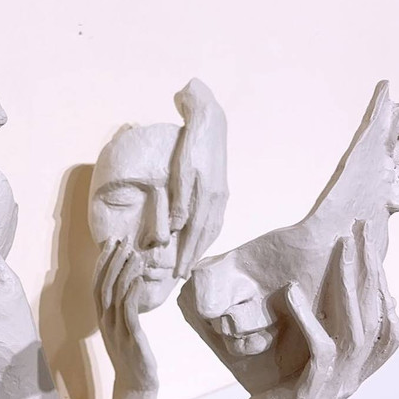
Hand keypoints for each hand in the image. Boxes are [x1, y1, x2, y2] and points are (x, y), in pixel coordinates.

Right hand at [93, 237, 157, 391]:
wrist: (136, 386)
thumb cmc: (132, 356)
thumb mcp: (124, 329)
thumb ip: (123, 309)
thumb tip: (129, 286)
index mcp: (103, 319)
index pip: (99, 285)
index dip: (103, 263)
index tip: (111, 242)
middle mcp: (106, 323)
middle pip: (104, 286)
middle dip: (112, 262)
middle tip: (121, 241)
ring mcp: (117, 331)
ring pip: (116, 297)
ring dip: (124, 273)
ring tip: (134, 255)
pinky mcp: (131, 339)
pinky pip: (129, 314)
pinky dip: (132, 295)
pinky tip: (139, 280)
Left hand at [169, 78, 227, 278]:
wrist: (211, 121)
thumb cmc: (191, 144)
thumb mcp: (182, 171)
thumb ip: (180, 200)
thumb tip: (176, 229)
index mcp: (208, 197)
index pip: (196, 234)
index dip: (187, 255)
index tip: (179, 273)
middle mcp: (218, 199)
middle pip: (205, 236)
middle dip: (193, 257)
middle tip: (183, 276)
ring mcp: (221, 195)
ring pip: (212, 229)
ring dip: (201, 247)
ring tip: (192, 262)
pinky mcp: (221, 189)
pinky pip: (215, 219)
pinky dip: (209, 233)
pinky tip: (203, 238)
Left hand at [225, 221, 398, 398]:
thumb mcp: (301, 369)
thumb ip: (315, 343)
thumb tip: (310, 302)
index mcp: (354, 372)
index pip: (385, 328)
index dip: (385, 291)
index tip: (373, 255)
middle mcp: (353, 379)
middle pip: (374, 317)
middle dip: (369, 270)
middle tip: (361, 231)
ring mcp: (335, 387)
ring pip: (355, 328)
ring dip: (349, 284)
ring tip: (340, 248)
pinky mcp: (310, 394)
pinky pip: (320, 349)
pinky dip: (310, 318)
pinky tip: (293, 292)